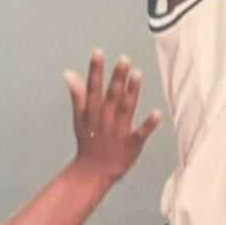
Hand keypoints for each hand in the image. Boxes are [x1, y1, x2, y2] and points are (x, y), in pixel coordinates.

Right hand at [64, 52, 159, 183]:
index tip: (98, 53)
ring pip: (126, 109)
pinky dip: (147, 125)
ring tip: (137, 74)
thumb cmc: (89, 141)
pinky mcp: (131, 144)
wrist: (94, 171)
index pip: (93, 87)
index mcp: (92, 112)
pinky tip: (156, 114)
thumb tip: (68, 73)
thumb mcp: (80, 117)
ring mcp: (118, 131)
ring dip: (132, 92)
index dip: (95, 70)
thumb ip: (77, 95)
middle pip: (112, 95)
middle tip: (124, 59)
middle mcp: (105, 119)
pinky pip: (140, 133)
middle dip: (117, 77)